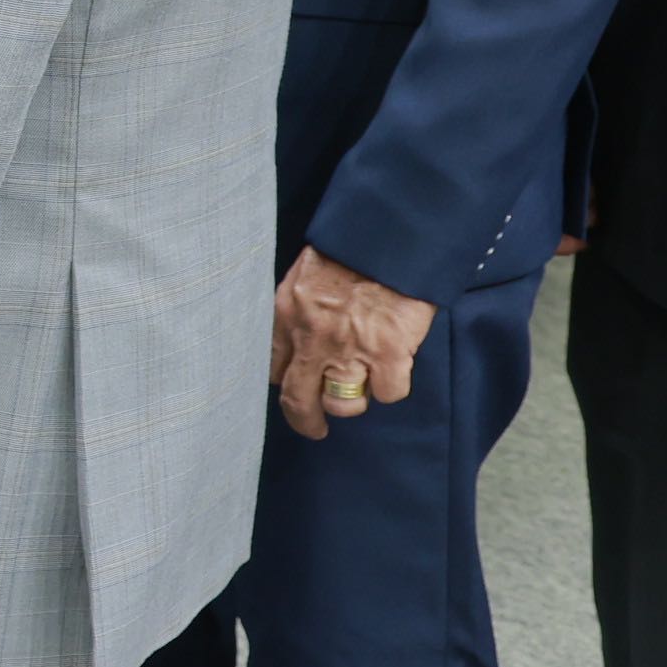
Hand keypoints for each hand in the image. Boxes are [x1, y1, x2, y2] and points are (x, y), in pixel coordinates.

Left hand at [268, 244, 437, 439]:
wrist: (388, 237)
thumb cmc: (350, 249)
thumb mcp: (306, 274)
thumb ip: (300, 307)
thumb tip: (301, 330)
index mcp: (287, 315)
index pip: (272, 367)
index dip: (283, 382)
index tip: (292, 388)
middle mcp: (312, 339)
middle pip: (298, 400)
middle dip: (305, 421)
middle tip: (314, 430)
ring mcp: (349, 350)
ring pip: (343, 405)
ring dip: (353, 401)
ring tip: (362, 387)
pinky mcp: (388, 354)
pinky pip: (387, 393)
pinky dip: (392, 387)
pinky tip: (394, 370)